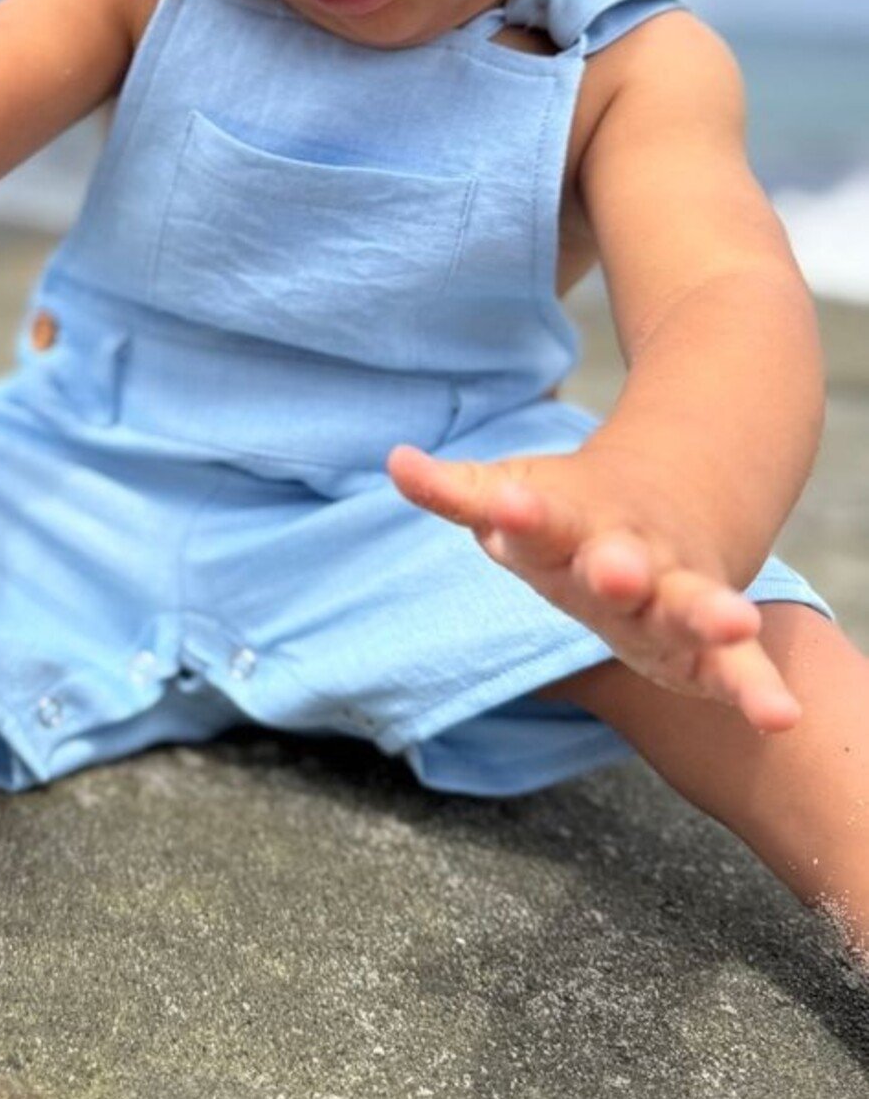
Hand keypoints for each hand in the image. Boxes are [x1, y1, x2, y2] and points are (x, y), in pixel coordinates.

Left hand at [385, 444, 801, 732]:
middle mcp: (626, 558)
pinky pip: (736, 666)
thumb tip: (395, 461)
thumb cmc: (566, 512)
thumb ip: (457, 491)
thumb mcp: (513, 495)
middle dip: (617, 568)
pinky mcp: (704, 645)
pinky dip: (758, 686)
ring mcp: (672, 596)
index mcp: (567, 524)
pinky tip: (780, 714)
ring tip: (736, 621)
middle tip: (616, 568)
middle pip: (620, 564)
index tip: (508, 506)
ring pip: (692, 605)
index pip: (538, 519)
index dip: (523, 514)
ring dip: (709, 614)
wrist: (674, 497)